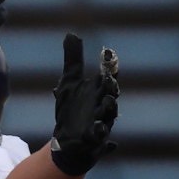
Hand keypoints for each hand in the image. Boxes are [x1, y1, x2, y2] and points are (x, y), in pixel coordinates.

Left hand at [49, 33, 119, 176]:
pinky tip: (111, 143)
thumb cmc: (72, 110)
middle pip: (111, 96)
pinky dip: (107, 144)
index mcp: (98, 93)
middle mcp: (103, 108)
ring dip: (109, 110)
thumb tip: (71, 34)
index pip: (107, 78)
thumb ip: (72, 61)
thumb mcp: (68, 84)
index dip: (109, 67)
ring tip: (106, 102)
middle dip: (110, 88)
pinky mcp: (96, 143)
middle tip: (107, 80)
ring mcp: (101, 126)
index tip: (108, 54)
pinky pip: (104, 143)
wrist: (67, 141)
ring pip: (110, 117)